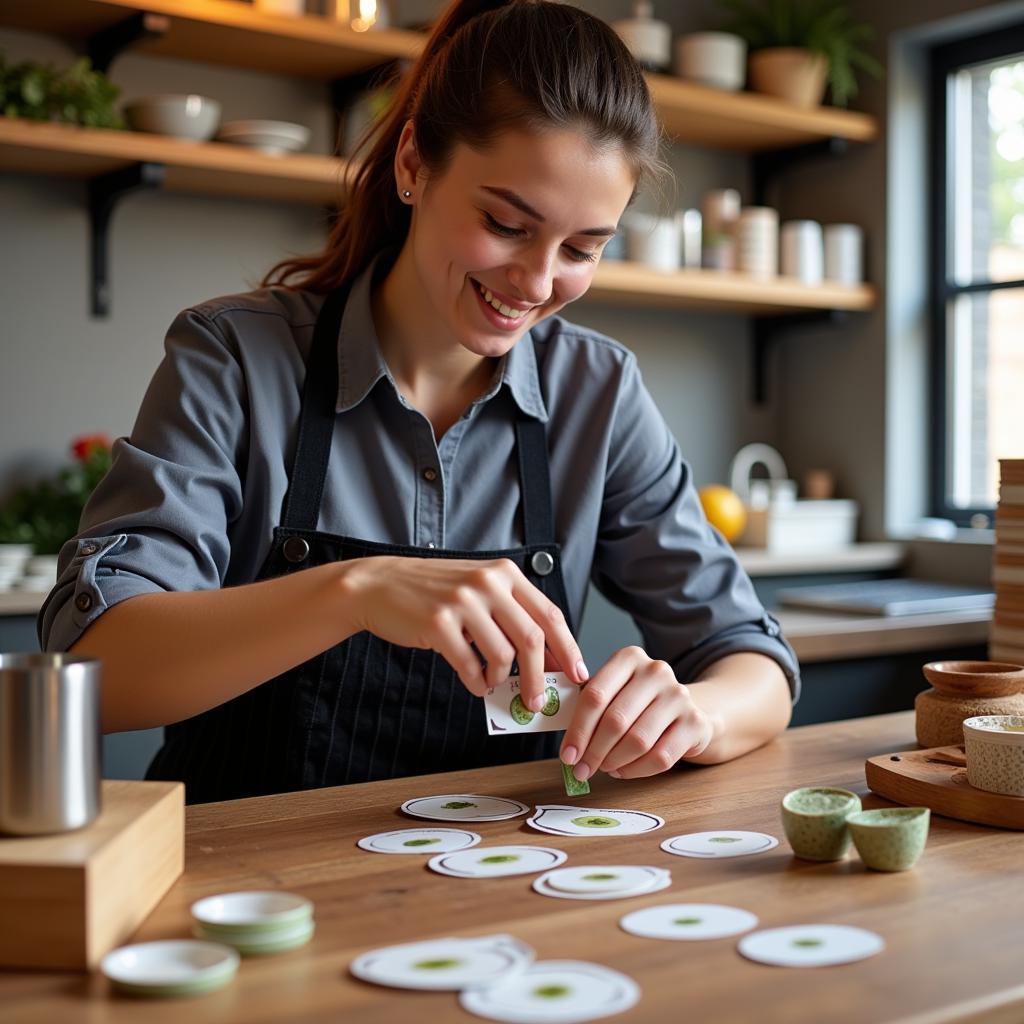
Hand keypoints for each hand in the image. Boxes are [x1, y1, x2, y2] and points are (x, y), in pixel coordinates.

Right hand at [340, 556, 587, 707]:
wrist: (379, 585)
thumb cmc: (434, 592)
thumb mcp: (478, 587)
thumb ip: (510, 614)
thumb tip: (545, 659)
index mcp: (504, 573)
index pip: (549, 614)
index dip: (568, 648)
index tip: (576, 674)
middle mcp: (487, 583)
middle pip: (532, 639)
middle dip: (541, 677)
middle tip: (538, 700)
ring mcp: (462, 601)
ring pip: (503, 655)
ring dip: (501, 679)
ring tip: (491, 681)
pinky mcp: (438, 623)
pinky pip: (470, 666)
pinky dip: (476, 682)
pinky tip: (473, 681)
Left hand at [559, 646, 713, 780]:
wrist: (684, 710)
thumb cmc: (637, 702)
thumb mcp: (613, 692)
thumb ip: (588, 707)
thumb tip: (566, 745)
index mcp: (629, 657)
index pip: (595, 695)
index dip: (578, 729)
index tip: (567, 754)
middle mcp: (656, 671)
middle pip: (615, 720)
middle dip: (593, 751)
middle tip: (581, 769)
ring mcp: (679, 695)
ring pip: (638, 740)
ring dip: (614, 761)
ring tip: (603, 768)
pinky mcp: (695, 722)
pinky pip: (660, 757)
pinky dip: (636, 770)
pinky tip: (623, 770)